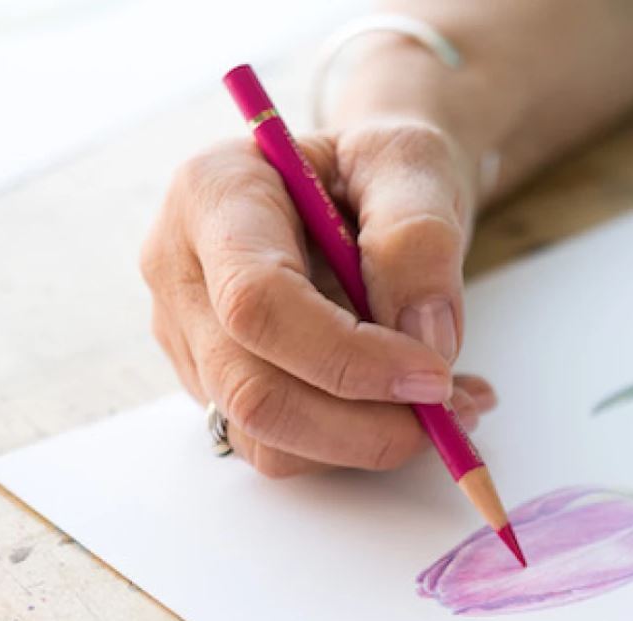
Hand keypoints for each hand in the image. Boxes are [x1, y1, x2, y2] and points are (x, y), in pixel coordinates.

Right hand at [142, 119, 493, 475]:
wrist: (366, 185)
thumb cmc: (381, 167)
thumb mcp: (413, 164)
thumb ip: (419, 237)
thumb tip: (424, 340)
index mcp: (212, 194)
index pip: (256, 302)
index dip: (347, 356)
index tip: (432, 375)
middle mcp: (180, 269)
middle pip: (250, 388)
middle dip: (360, 424)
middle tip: (451, 414)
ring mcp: (189, 335)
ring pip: (263, 435)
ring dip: (367, 442)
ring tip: (453, 403)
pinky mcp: (216, 383)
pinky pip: (283, 445)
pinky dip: (358, 444)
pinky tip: (416, 405)